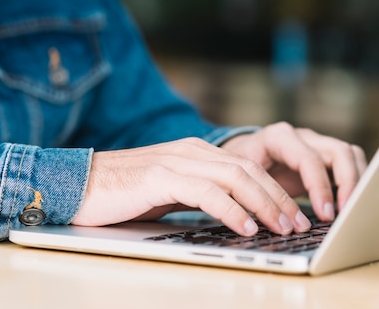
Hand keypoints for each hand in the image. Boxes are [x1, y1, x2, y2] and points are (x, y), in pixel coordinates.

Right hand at [72, 136, 316, 235]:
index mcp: (196, 153)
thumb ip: (201, 195)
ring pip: (235, 177)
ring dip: (264, 204)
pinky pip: (207, 192)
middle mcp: (191, 151)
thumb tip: (234, 216)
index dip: (275, 191)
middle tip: (299, 222)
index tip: (294, 214)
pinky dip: (231, 210)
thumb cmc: (124, 193)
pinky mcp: (161, 177)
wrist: (79, 184)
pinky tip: (246, 227)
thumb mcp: (171, 192)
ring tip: (283, 227)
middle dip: (278, 198)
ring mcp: (176, 161)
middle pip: (249, 170)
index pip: (247, 168)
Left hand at [220, 122, 366, 220]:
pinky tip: (350, 205)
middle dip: (347, 184)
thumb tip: (273, 222)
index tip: (324, 214)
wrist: (237, 156)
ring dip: (357, 182)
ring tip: (352, 211)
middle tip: (345, 214)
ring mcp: (316, 144)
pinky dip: (355, 183)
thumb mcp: (241, 178)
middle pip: (338, 151)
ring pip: (350, 154)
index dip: (319, 186)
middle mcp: (302, 136)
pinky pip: (349, 164)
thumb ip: (257, 194)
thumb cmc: (237, 168)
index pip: (308, 158)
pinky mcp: (324, 157)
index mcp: (278, 137)